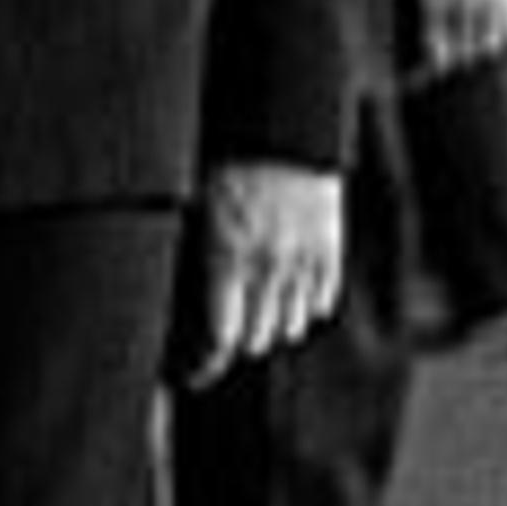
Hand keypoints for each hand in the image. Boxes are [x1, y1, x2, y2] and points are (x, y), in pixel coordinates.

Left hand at [191, 157, 344, 376]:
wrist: (283, 130)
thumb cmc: (225, 163)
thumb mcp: (191, 208)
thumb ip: (191, 260)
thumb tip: (176, 305)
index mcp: (225, 256)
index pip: (219, 339)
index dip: (201, 365)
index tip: (188, 375)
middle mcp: (268, 267)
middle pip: (254, 341)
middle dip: (230, 344)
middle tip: (214, 335)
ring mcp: (304, 263)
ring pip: (288, 329)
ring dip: (267, 326)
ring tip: (249, 309)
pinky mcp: (330, 254)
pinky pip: (318, 306)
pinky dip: (299, 308)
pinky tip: (281, 291)